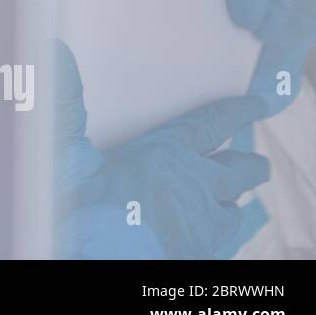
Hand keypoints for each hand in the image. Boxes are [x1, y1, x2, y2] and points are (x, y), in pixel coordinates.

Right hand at [53, 40, 270, 258]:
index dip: (237, 112)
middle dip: (248, 165)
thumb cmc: (85, 214)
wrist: (102, 262)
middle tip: (256, 162)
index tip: (259, 104)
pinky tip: (214, 240)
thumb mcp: (65, 153)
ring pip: (235, 214)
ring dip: (234, 204)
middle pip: (239, 173)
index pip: (211, 126)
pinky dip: (224, 237)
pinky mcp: (201, 260)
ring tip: (233, 202)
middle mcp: (196, 191)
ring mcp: (203, 231)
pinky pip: (226, 247)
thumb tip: (56, 52)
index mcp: (167, 156)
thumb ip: (64, 105)